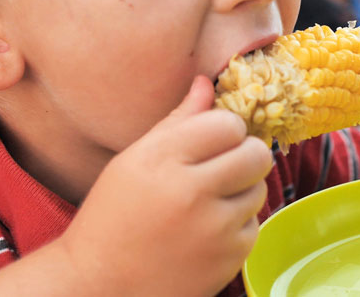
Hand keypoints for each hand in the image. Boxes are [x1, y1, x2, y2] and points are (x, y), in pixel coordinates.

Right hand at [63, 76, 272, 295]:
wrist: (100, 285)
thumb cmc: (112, 216)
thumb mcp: (134, 160)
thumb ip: (176, 121)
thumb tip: (207, 83)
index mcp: (163, 159)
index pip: (228, 123)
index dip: (224, 129)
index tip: (211, 140)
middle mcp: (192, 192)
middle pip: (256, 153)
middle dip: (245, 154)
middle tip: (222, 165)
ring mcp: (214, 230)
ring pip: (259, 189)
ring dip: (240, 190)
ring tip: (207, 202)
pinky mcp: (229, 260)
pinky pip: (254, 225)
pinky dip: (237, 225)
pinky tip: (206, 230)